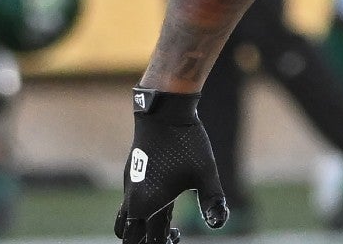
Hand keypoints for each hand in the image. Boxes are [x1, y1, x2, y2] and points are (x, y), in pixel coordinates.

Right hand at [114, 89, 227, 243]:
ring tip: (164, 222)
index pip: (145, 241)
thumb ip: (212, 201)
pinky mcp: (132, 172)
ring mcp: (130, 185)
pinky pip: (128, 201)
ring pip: (123, 219)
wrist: (164, 111)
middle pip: (129, 235)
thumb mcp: (205, 174)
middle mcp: (132, 198)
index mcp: (146, 205)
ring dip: (139, 227)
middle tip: (171, 235)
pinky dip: (140, 210)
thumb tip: (218, 224)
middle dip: (146, 241)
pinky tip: (161, 197)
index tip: (178, 237)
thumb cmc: (186, 144)